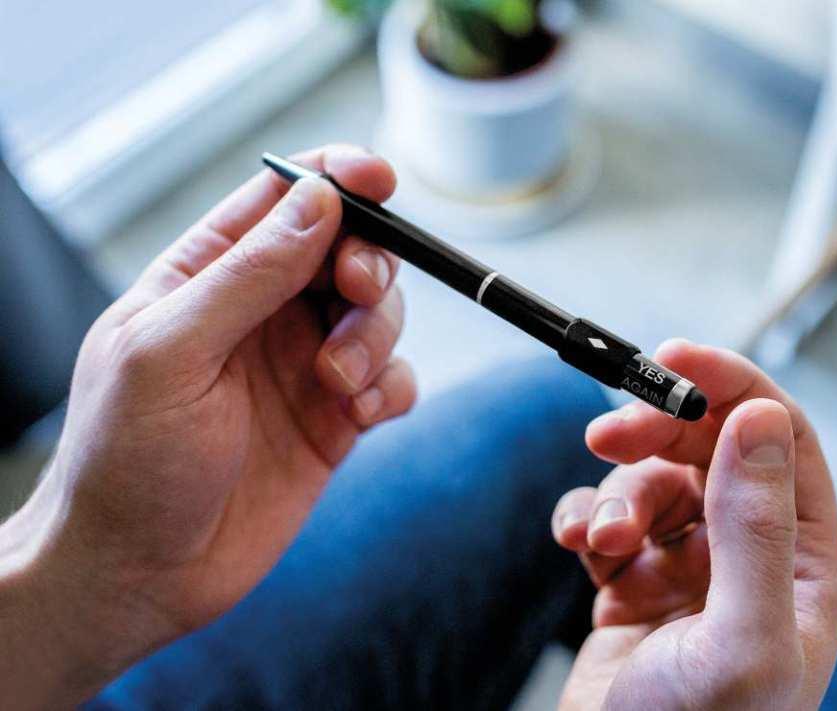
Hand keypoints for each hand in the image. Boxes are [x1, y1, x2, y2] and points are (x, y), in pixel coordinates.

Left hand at [0, 145, 414, 705]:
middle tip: (356, 290)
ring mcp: (302, 366)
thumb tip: (318, 200)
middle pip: (347, 249)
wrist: (139, 573)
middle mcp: (262, 313)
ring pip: (380, 312)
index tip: (377, 180)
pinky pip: (392, 379)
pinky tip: (363, 415)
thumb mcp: (173, 353)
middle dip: (367, 262)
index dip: (335, 178)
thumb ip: (249, 275)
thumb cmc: (127, 459)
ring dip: (377, 335)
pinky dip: (392, 386)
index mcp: (207, 276)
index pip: (282, 200)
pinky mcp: (335, 421)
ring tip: (340, 384)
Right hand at [552, 341, 836, 709]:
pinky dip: (586, 519)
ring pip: (653, 479)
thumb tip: (760, 418)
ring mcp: (693, 567)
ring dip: (615, 492)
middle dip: (656, 429)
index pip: (780, 438)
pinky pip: (610, 518)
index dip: (732, 385)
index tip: (672, 355)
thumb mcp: (741, 638)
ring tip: (598, 539)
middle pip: (709, 446)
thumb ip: (756, 527)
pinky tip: (579, 546)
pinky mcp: (637, 582)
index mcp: (804, 558)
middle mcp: (754, 553)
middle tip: (603, 432)